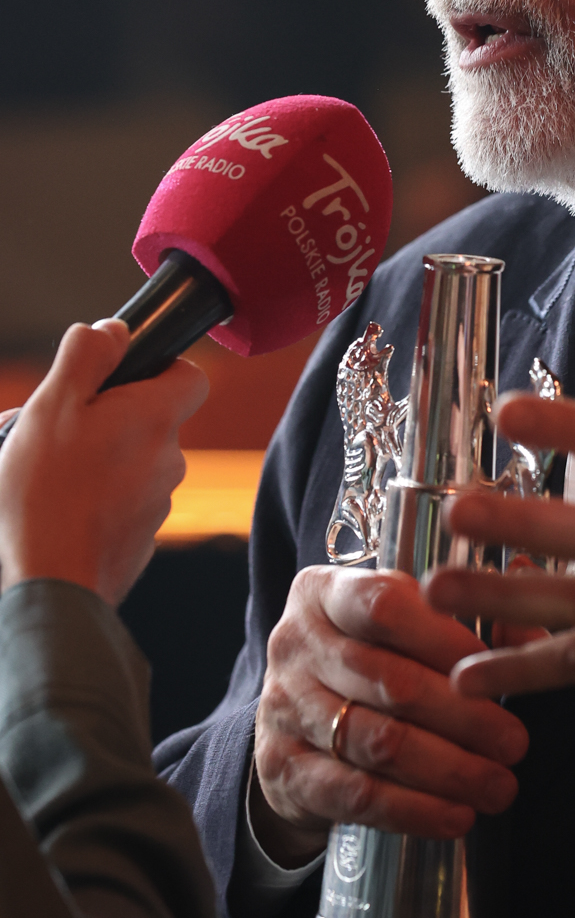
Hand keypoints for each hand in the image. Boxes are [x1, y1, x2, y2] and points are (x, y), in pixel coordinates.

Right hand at [0, 319, 207, 604]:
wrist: (47, 588)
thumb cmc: (44, 495)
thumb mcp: (52, 407)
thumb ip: (86, 357)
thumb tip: (114, 330)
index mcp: (156, 419)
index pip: (190, 376)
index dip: (158, 368)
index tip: (116, 377)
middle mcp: (169, 461)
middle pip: (150, 421)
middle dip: (106, 419)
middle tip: (53, 430)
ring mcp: (157, 507)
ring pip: (130, 465)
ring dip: (94, 461)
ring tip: (41, 474)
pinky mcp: (138, 544)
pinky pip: (120, 507)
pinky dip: (94, 502)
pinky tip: (53, 510)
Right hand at [250, 564, 529, 866]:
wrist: (291, 724)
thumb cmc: (367, 658)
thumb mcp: (402, 626)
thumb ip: (469, 619)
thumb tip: (534, 632)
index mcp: (324, 592)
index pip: (384, 604)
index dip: (444, 637)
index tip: (495, 670)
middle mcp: (295, 644)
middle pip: (389, 681)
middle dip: (463, 716)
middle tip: (515, 743)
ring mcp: (283, 707)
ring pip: (377, 742)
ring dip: (448, 769)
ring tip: (499, 786)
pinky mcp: (282, 769)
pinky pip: (354, 794)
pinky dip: (413, 810)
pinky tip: (457, 816)